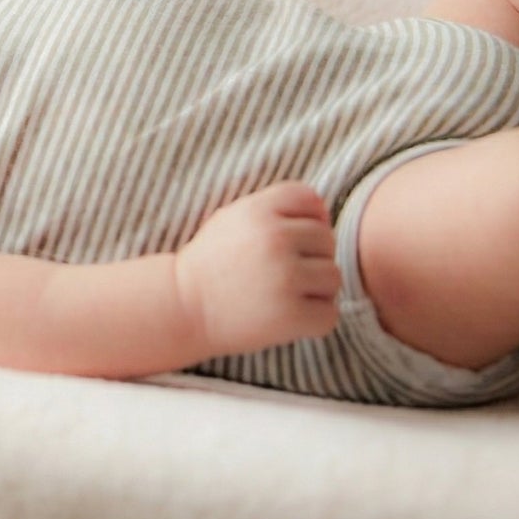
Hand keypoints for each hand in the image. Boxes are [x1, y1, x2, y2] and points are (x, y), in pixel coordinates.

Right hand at [175, 182, 340, 358]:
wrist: (185, 306)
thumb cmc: (213, 262)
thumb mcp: (234, 217)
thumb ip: (275, 208)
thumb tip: (325, 213)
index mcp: (259, 209)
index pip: (310, 199)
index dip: (306, 218)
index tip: (286, 239)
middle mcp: (275, 238)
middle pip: (326, 239)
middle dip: (311, 256)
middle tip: (282, 272)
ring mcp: (286, 277)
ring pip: (333, 276)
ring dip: (316, 289)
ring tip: (285, 294)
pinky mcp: (292, 316)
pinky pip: (330, 313)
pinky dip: (314, 318)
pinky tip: (288, 316)